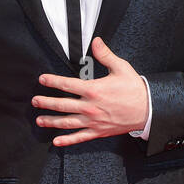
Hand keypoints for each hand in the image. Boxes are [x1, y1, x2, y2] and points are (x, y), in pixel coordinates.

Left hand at [32, 37, 148, 143]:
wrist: (148, 109)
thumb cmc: (134, 89)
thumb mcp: (121, 67)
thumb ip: (105, 55)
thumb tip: (96, 41)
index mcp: (93, 90)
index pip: (67, 85)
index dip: (52, 81)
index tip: (42, 79)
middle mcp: (90, 107)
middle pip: (62, 105)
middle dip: (46, 102)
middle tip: (35, 101)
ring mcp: (93, 121)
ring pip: (67, 122)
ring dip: (51, 121)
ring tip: (39, 120)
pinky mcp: (98, 131)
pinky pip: (80, 137)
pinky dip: (67, 140)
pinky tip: (56, 141)